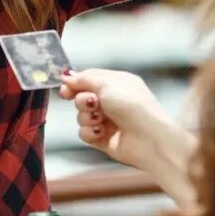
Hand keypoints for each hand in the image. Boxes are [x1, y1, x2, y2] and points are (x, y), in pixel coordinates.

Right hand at [57, 68, 174, 172]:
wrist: (148, 138)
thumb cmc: (134, 106)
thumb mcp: (107, 83)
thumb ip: (84, 78)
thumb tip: (66, 76)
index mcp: (117, 84)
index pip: (89, 79)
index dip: (75, 83)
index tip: (65, 88)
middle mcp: (112, 101)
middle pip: (81, 97)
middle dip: (82, 101)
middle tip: (93, 104)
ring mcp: (107, 121)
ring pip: (81, 116)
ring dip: (87, 117)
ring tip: (101, 120)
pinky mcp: (103, 139)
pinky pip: (84, 133)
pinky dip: (90, 132)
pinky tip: (102, 132)